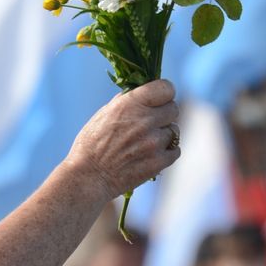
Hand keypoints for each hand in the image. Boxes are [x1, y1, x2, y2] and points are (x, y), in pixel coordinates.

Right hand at [65, 79, 181, 200]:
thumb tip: (145, 93)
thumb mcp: (105, 114)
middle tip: (151, 123)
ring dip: (164, 135)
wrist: (89, 177)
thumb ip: (128, 101)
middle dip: (164, 114)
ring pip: (174, 131)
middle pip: (173, 109)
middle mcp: (145, 120)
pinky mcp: (159, 161)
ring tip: (146, 142)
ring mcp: (154, 142)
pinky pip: (175, 150)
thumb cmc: (92, 144)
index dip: (165, 93)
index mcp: (131, 104)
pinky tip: (151, 154)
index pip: (166, 88)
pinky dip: (166, 152)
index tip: (160, 99)